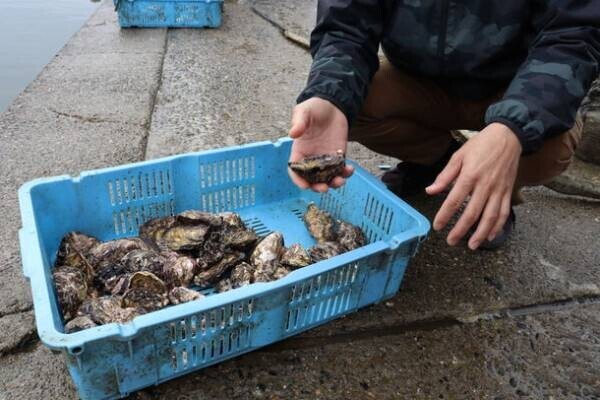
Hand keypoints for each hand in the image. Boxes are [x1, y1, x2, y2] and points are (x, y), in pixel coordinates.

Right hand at [288, 97, 353, 191]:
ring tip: (340, 181)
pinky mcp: (339, 155)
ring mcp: (326, 158)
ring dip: (333, 183)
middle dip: (317, 186)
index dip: (298, 179)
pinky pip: (341, 169)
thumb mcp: (303, 111)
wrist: (332, 105)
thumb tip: (293, 134)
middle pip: (312, 178)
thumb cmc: (314, 108)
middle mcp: (312, 158)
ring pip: (328, 177)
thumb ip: (299, 122)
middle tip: (324, 188)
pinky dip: (345, 173)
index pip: (295, 169)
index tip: (304, 186)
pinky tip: (350, 169)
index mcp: (300, 150)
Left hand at [425, 123, 521, 249]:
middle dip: (461, 230)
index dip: (445, 215)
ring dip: (481, 233)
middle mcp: (485, 185)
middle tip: (451, 241)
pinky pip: (504, 213)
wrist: (509, 136)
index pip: (454, 200)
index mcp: (470, 176)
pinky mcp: (508, 191)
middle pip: (472, 213)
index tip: (437, 226)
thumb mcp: (459, 156)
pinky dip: (498, 226)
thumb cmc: (481, 145)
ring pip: (491, 217)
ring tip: (471, 245)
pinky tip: (491, 236)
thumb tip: (430, 190)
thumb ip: (445, 176)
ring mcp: (499, 190)